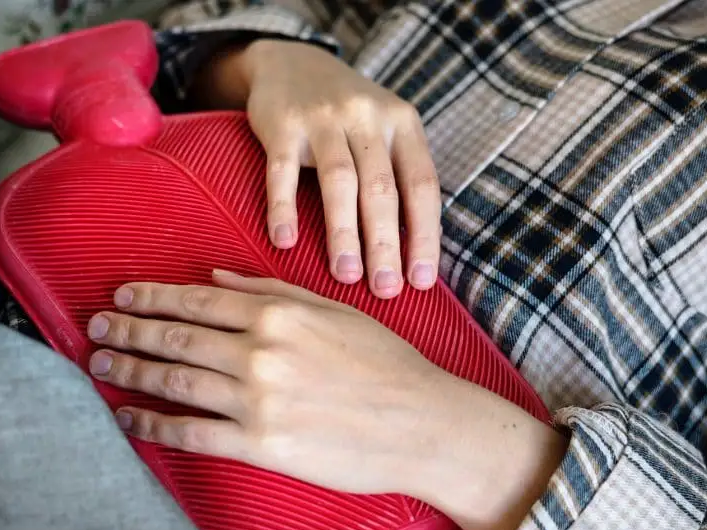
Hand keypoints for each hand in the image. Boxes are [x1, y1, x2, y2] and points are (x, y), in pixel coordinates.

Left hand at [86, 271, 567, 529]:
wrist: (422, 423)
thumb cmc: (384, 364)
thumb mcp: (333, 310)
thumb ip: (271, 291)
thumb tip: (217, 280)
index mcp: (278, 314)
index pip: (197, 301)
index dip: (152, 298)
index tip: (123, 297)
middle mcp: (260, 352)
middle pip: (176, 338)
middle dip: (129, 331)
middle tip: (96, 328)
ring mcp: (257, 400)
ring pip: (175, 381)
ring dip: (131, 372)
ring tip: (101, 366)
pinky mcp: (261, 444)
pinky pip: (192, 433)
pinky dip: (153, 425)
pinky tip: (129, 418)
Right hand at [193, 40, 440, 298]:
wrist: (292, 62)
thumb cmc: (347, 114)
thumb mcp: (384, 130)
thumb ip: (399, 176)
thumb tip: (414, 253)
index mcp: (402, 124)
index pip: (422, 186)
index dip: (424, 235)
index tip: (421, 281)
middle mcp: (368, 118)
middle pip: (382, 189)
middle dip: (385, 245)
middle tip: (385, 290)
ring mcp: (323, 119)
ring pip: (339, 181)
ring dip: (343, 233)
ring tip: (346, 275)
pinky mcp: (282, 124)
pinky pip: (282, 172)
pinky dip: (284, 208)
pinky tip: (285, 243)